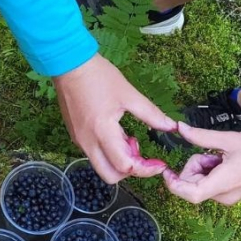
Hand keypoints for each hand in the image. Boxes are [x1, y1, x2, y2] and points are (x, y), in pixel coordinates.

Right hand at [53, 54, 176, 183]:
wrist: (69, 64)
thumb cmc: (99, 77)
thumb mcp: (129, 94)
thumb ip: (151, 114)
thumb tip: (171, 127)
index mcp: (102, 132)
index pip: (125, 166)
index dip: (145, 169)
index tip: (158, 163)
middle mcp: (88, 143)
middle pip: (110, 176)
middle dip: (130, 171)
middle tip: (141, 153)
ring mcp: (80, 141)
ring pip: (102, 166)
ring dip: (119, 160)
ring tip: (129, 138)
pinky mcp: (76, 136)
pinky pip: (94, 154)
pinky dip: (109, 152)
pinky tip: (117, 133)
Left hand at [162, 123, 240, 204]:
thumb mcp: (229, 139)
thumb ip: (201, 136)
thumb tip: (179, 128)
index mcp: (221, 184)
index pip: (189, 194)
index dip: (174, 184)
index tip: (168, 170)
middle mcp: (222, 197)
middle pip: (193, 185)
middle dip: (194, 166)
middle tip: (211, 151)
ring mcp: (228, 198)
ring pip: (202, 184)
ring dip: (204, 168)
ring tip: (223, 155)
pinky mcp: (232, 196)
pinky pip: (213, 185)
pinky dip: (212, 172)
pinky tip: (227, 161)